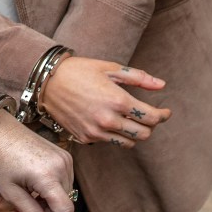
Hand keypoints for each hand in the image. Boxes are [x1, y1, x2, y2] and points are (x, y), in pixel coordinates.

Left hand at [0, 110, 76, 211]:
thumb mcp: (10, 192)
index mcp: (48, 175)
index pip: (65, 211)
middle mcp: (61, 165)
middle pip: (64, 202)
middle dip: (46, 210)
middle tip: (24, 207)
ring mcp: (64, 157)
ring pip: (64, 192)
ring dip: (48, 198)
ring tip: (26, 192)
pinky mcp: (63, 153)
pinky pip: (63, 179)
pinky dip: (50, 186)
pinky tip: (32, 182)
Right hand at [40, 56, 170, 147]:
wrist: (46, 82)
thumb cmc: (78, 70)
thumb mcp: (109, 68)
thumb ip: (138, 78)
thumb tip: (161, 85)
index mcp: (118, 101)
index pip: (152, 118)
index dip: (163, 115)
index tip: (165, 112)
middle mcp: (108, 120)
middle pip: (144, 135)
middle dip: (150, 126)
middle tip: (148, 116)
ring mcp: (96, 132)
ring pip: (128, 143)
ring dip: (134, 133)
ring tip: (130, 120)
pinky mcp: (85, 138)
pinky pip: (109, 142)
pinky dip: (114, 134)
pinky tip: (109, 121)